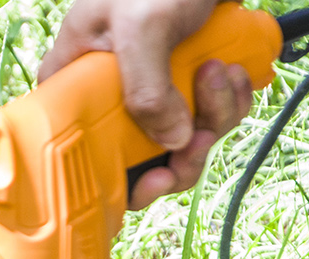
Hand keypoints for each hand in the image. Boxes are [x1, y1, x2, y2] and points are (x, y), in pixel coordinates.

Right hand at [39, 0, 255, 208]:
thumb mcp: (142, 26)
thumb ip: (145, 88)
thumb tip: (170, 144)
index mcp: (76, 82)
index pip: (78, 152)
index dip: (114, 182)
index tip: (150, 180)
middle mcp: (111, 93)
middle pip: (138, 157)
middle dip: (179, 152)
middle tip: (200, 137)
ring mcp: (153, 89)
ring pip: (181, 138)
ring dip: (214, 115)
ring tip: (220, 73)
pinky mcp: (188, 83)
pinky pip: (210, 115)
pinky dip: (229, 100)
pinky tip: (232, 70)